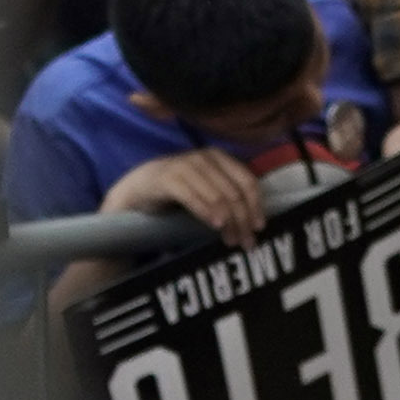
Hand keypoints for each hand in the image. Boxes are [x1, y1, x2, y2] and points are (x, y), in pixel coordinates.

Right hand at [100, 145, 266, 247]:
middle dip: (243, 219)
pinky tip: (215, 225)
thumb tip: (254, 221)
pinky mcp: (167, 179)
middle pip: (234, 192)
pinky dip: (206, 211)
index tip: (260, 228)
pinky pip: (192, 196)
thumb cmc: (179, 191)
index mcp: (219, 157)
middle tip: (246, 242)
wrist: (139, 188)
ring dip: (228, 221)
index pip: (247, 181)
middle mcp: (204, 157)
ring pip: (217, 196)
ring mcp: (185, 165)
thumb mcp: (207, 189)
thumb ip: (227, 196)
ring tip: (231, 241)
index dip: (256, 206)